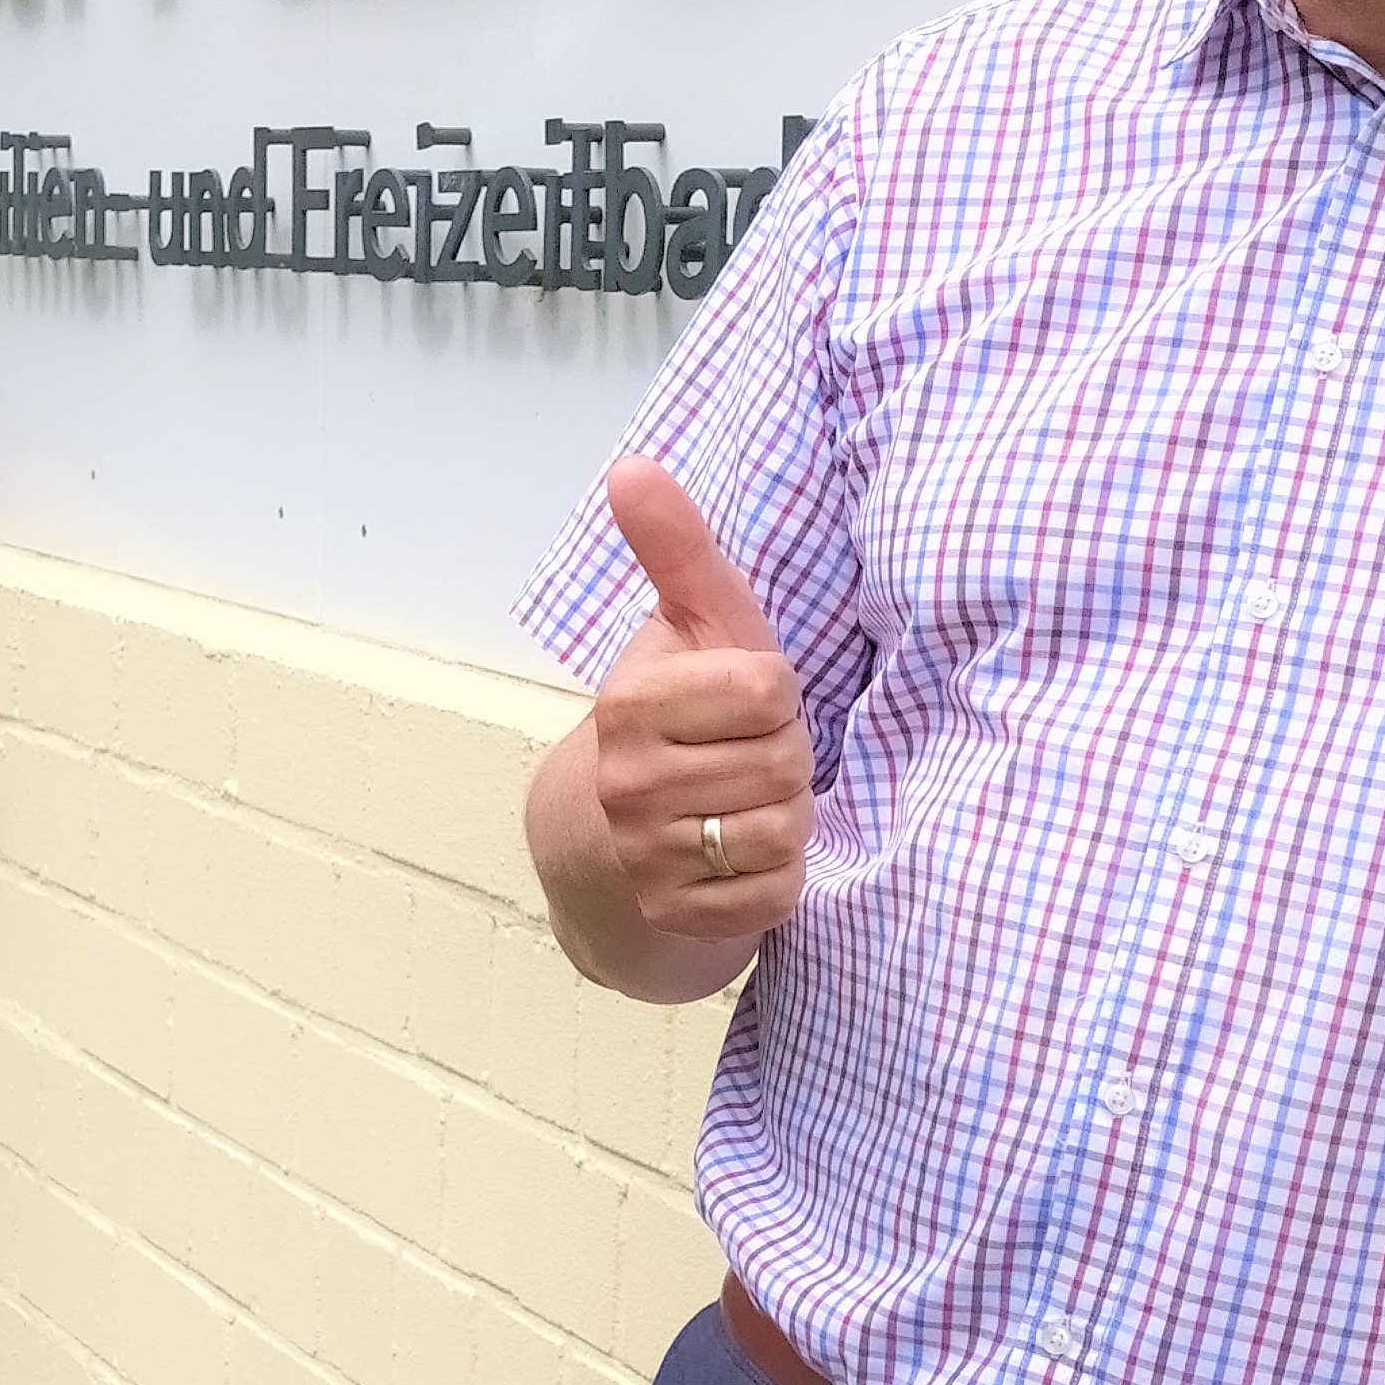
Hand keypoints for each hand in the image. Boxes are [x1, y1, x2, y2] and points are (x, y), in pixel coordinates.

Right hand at [589, 458, 814, 942]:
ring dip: (784, 818)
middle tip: (744, 758)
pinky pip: (775, 894)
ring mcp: (646, 857)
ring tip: (744, 804)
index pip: (768, 690)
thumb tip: (633, 467)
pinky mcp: (675, 917)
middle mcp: (628, 784)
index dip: (776, 695)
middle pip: (784, 762)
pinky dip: (774, 878)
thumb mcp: (685, 626)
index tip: (743, 703)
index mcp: (631, 703)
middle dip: (783, 758)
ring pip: (782, 830)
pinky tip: (738, 859)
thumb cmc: (673, 716)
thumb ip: (674, 548)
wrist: (601, 845)